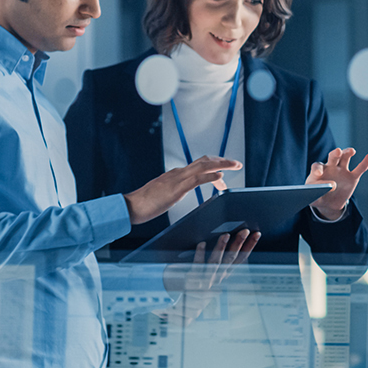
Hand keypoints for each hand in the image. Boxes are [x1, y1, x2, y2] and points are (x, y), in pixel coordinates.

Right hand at [123, 155, 241, 225]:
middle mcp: (178, 173)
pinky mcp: (177, 188)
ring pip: (203, 166)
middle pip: (204, 161)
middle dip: (221, 161)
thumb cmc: (145, 204)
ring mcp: (177, 179)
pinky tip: (220, 178)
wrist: (132, 206)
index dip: (213, 167)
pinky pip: (197, 179)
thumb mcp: (163, 194)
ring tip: (235, 166)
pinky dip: (211, 176)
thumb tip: (180, 190)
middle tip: (236, 164)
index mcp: (175, 175)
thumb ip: (173, 190)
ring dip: (222, 164)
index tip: (223, 175)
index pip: (198, 166)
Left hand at [163, 229, 260, 323]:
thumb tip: (231, 239)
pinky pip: (197, 266)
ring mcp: (206, 278)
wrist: (189, 306)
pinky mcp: (194, 279)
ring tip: (225, 235)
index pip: (241, 259)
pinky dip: (199, 255)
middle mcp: (218, 276)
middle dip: (239, 244)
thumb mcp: (217, 275)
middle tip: (244, 231)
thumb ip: (223, 261)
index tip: (257, 234)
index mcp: (225, 274)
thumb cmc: (203, 286)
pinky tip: (201, 244)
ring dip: (221, 248)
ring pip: (216, 262)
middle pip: (231, 259)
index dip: (249, 247)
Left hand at [306, 148, 367, 220]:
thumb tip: (322, 190)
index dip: (317, 169)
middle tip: (337, 151)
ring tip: (351, 151)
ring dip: (348, 153)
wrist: (328, 203)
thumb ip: (314, 195)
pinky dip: (365, 162)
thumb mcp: (313, 199)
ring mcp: (342, 170)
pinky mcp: (352, 177)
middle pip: (333, 157)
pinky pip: (360, 169)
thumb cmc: (317, 197)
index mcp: (319, 171)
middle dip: (335, 154)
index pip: (317, 167)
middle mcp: (330, 167)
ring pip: (345, 158)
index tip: (318, 174)